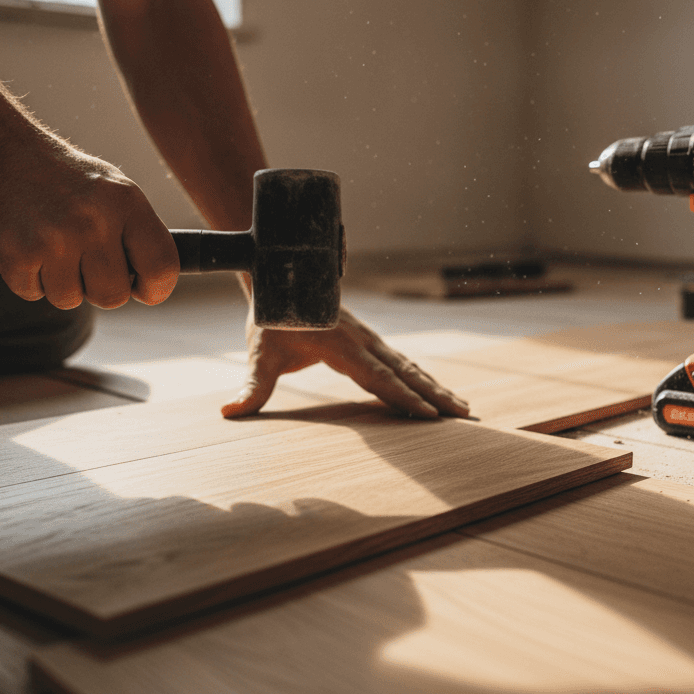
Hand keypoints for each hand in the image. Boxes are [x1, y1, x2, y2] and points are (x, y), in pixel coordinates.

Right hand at [0, 129, 178, 309]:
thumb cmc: (66, 180)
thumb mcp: (115, 191)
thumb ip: (139, 233)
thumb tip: (158, 281)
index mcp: (126, 203)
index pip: (162, 266)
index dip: (156, 289)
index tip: (143, 289)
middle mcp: (93, 221)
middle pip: (113, 296)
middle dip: (100, 290)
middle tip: (85, 265)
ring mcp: (54, 239)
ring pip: (70, 300)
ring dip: (61, 284)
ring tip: (51, 247)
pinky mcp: (16, 254)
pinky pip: (33, 294)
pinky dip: (28, 279)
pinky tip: (26, 246)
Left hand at [221, 306, 471, 418]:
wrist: (279, 278)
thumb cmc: (270, 319)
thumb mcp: (258, 353)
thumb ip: (251, 386)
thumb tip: (229, 411)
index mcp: (340, 344)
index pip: (376, 376)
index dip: (402, 397)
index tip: (428, 414)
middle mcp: (362, 340)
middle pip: (405, 372)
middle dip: (435, 394)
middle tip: (464, 415)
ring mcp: (369, 339)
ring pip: (409, 366)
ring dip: (436, 387)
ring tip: (463, 408)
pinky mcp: (368, 341)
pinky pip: (401, 362)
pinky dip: (423, 378)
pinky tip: (436, 392)